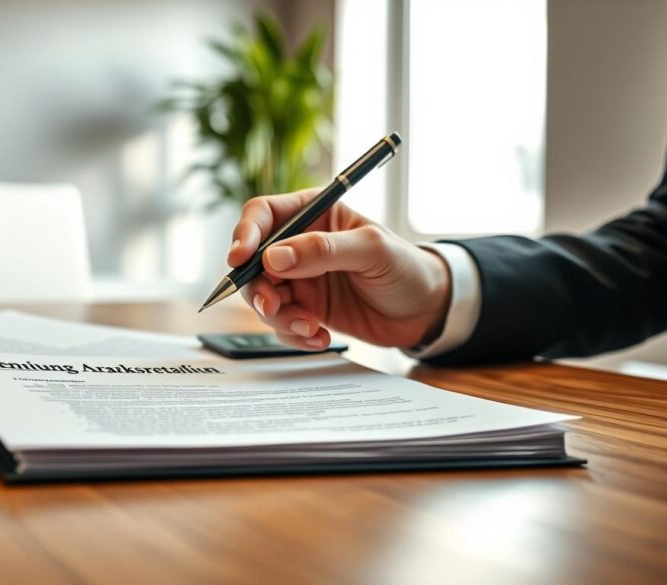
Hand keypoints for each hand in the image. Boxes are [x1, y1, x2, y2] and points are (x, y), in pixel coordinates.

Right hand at [227, 188, 452, 350]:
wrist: (426, 311)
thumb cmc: (406, 267)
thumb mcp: (371, 250)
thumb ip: (323, 250)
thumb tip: (274, 257)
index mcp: (313, 213)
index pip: (263, 215)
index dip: (245, 234)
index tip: (240, 259)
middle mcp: (299, 244)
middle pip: (253, 262)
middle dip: (258, 288)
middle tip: (274, 305)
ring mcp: (300, 279)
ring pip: (263, 297)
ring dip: (279, 316)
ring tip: (310, 327)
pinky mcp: (305, 309)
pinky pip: (281, 323)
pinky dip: (294, 334)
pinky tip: (320, 337)